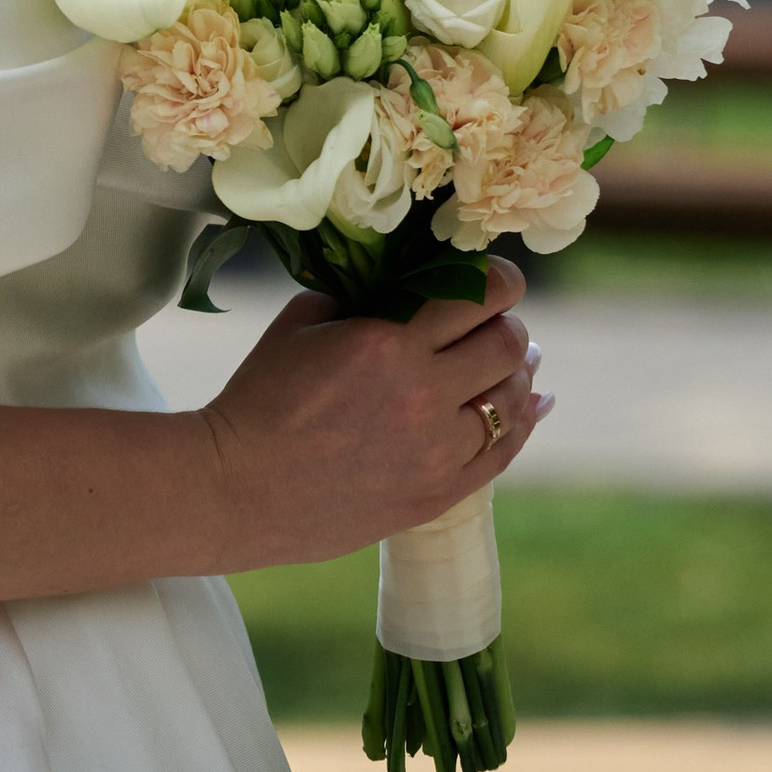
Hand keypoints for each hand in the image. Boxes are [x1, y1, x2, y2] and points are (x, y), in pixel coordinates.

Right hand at [200, 259, 547, 570]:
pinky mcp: (436, 495)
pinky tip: (533, 404)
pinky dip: (523, 422)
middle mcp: (424, 396)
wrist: (238, 488)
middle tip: (493, 319)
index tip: (494, 276)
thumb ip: (366, 297)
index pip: (481, 295)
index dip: (499, 279)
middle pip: (508, 345)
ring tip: (513, 358)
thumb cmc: (262, 397)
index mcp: (389, 343)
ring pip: (513, 400)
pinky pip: (502, 454)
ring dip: (517, 371)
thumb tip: (411, 284)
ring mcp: (435, 452)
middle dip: (507, 323)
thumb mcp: (305, 321)